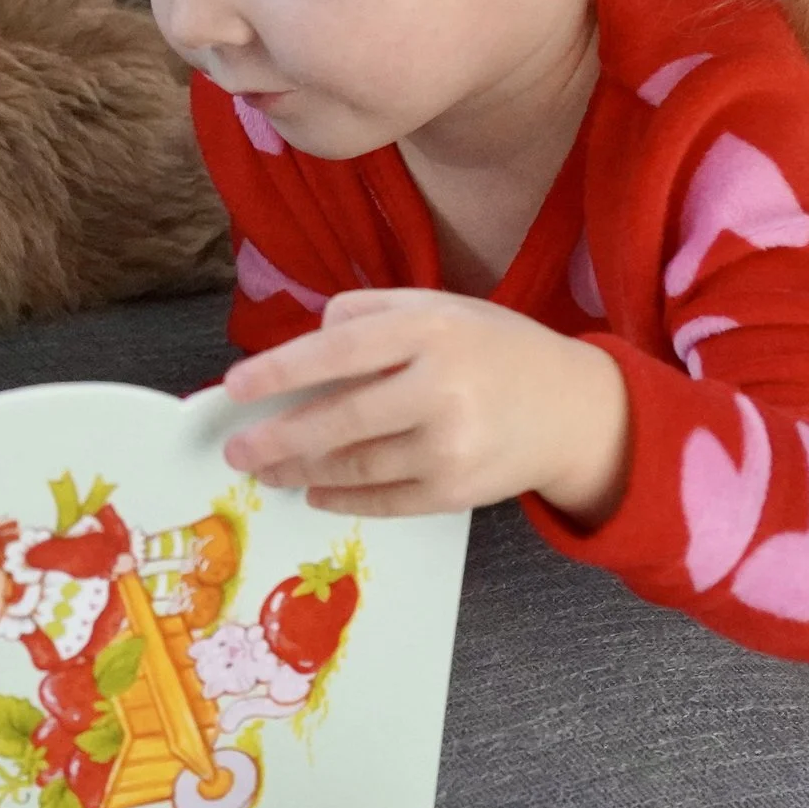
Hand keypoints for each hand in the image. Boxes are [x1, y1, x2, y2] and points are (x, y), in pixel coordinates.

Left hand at [218, 288, 630, 522]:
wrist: (573, 410)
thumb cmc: (494, 351)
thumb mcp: (441, 307)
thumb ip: (371, 312)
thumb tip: (308, 341)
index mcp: (431, 331)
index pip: (337, 351)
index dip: (280, 372)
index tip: (234, 388)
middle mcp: (440, 389)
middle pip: (339, 420)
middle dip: (277, 438)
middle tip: (236, 450)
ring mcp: (450, 447)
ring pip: (355, 465)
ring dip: (300, 469)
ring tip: (267, 468)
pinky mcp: (456, 493)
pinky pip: (382, 500)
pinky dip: (341, 497)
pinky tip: (314, 489)